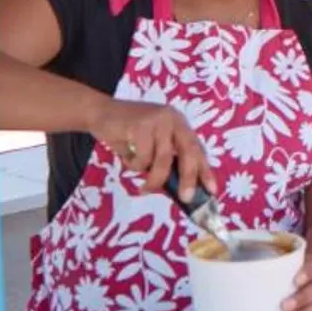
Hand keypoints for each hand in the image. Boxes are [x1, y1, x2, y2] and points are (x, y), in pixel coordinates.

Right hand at [94, 98, 212, 198]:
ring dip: (153, 179)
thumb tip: (180, 190)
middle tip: (185, 197)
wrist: (99, 113)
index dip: (205, 170)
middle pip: (188, 151)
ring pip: (163, 159)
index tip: (212, 190)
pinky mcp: (140, 124)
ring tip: (143, 187)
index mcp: (180, 124)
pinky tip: (127, 158)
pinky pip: (142, 157)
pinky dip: (134, 166)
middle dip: (189, 178)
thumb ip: (165, 161)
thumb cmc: (127, 134)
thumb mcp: (151, 146)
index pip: (198, 149)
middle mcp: (173, 119)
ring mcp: (158, 119)